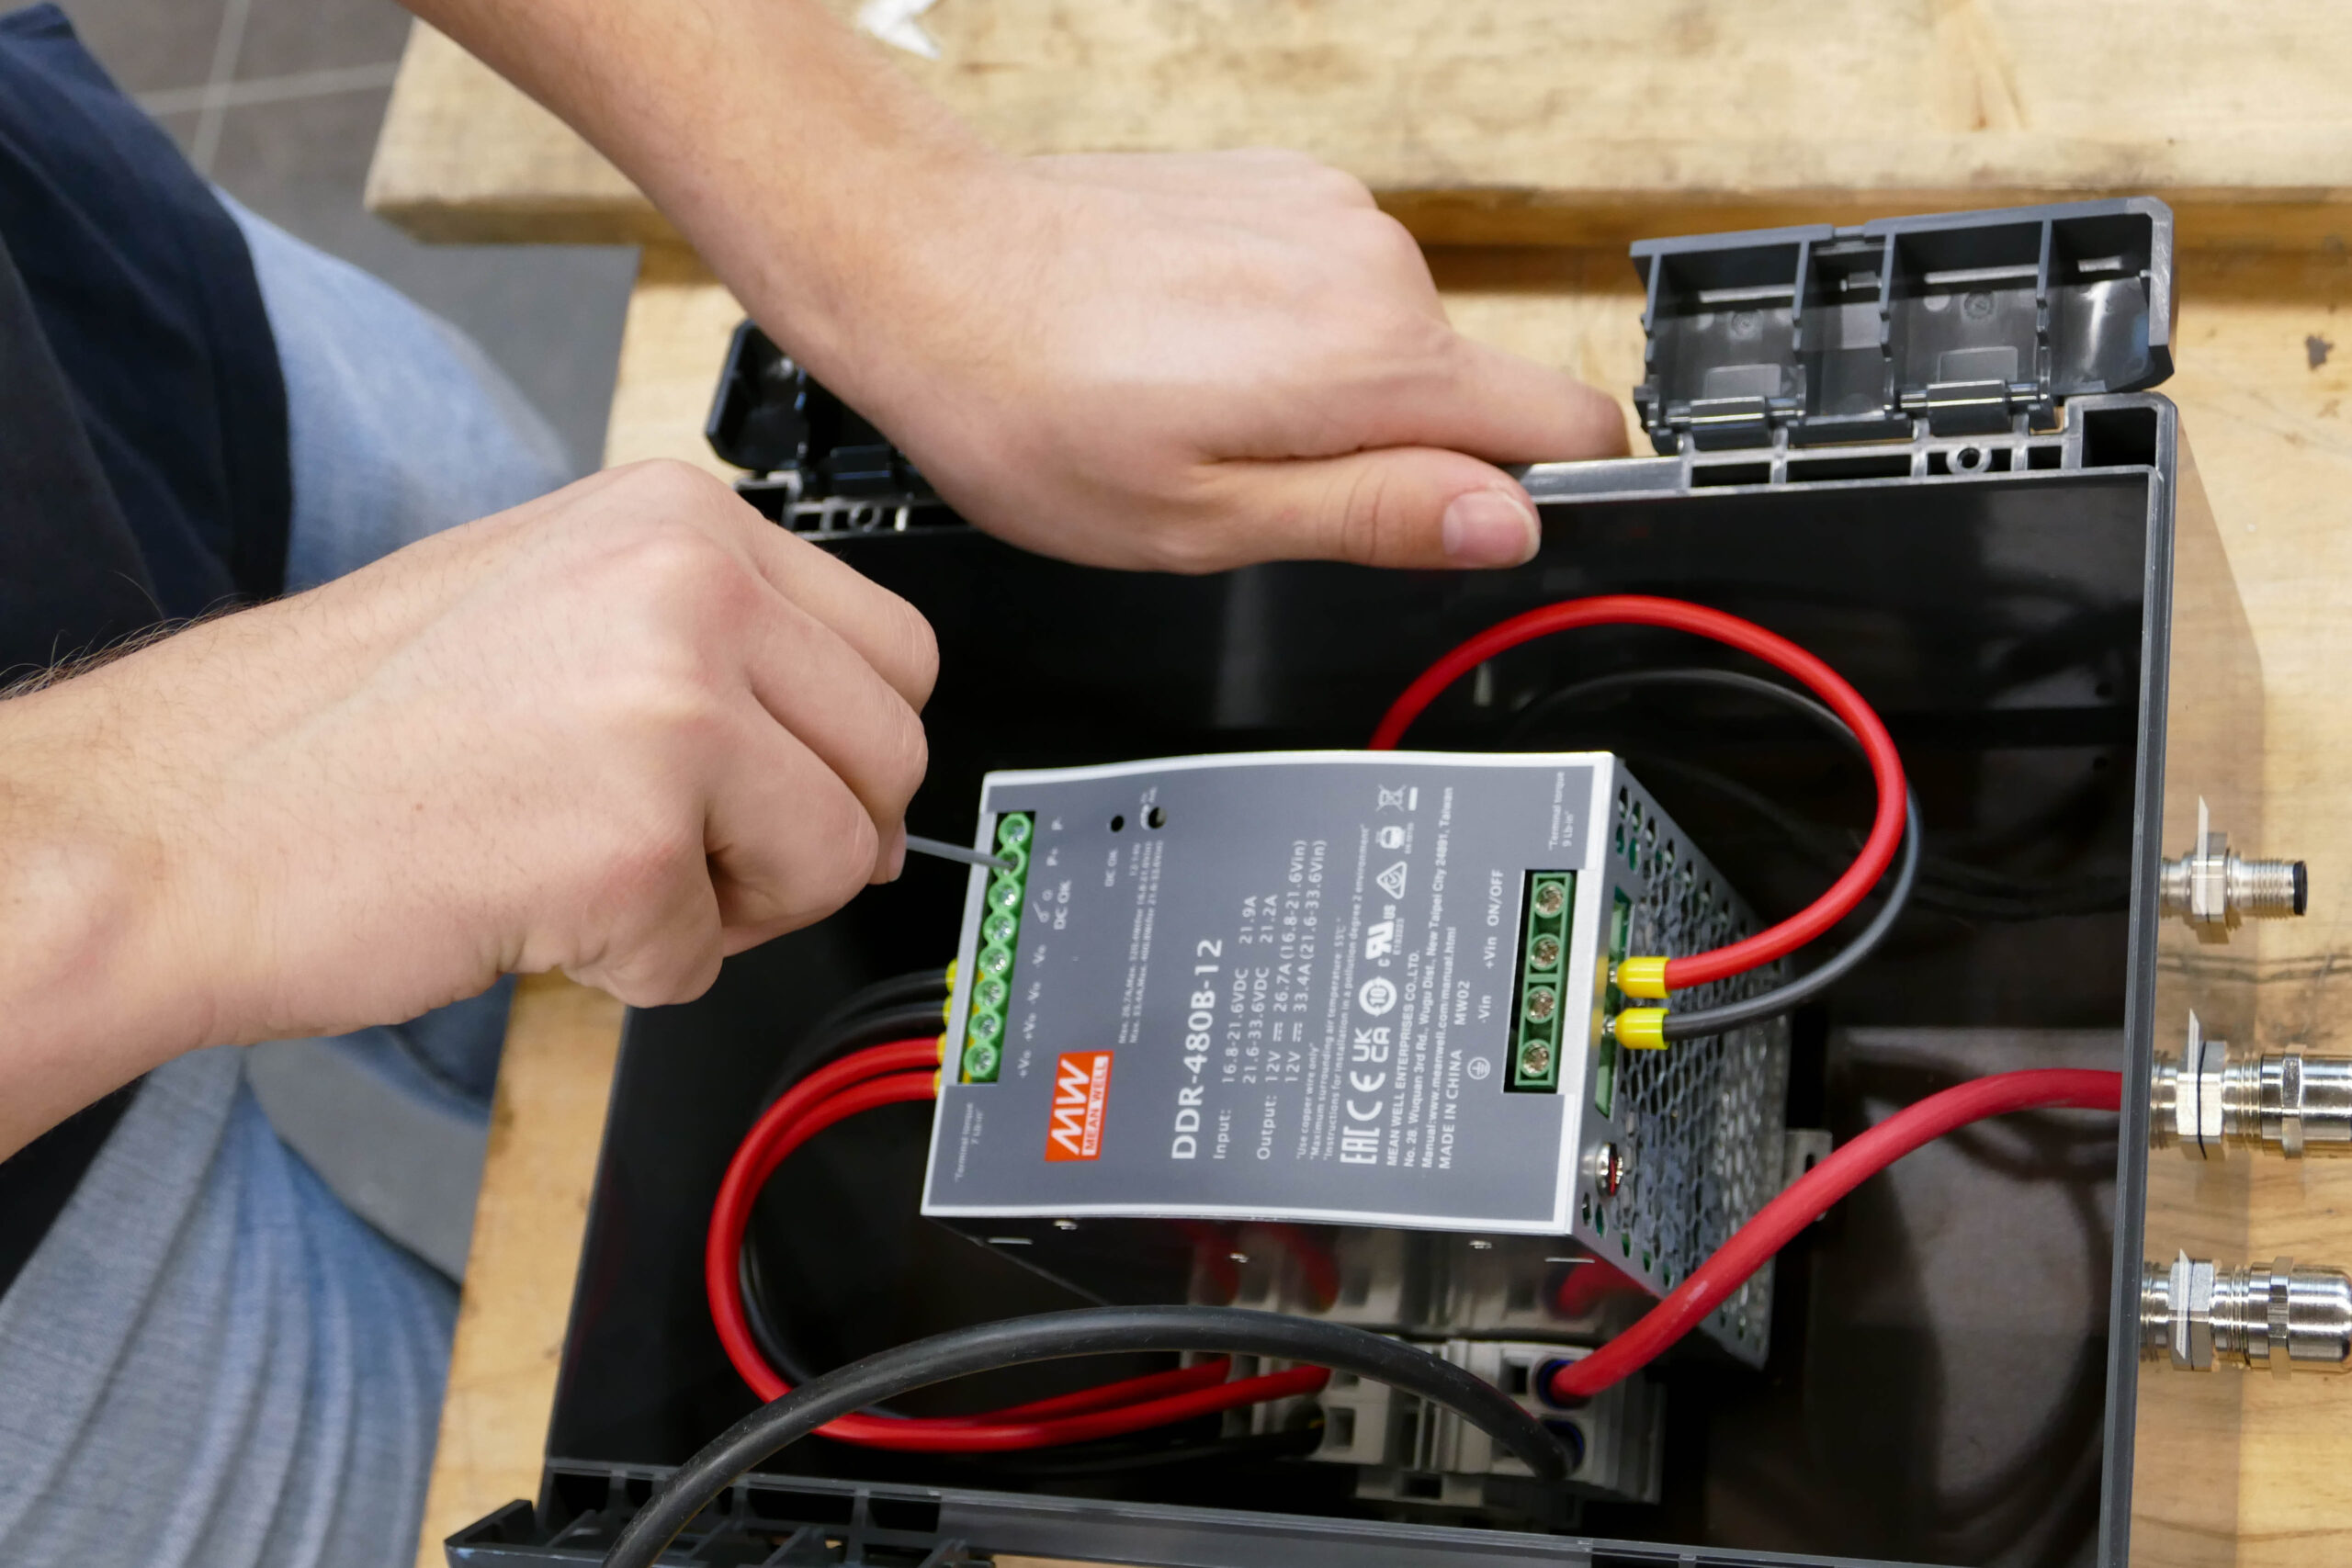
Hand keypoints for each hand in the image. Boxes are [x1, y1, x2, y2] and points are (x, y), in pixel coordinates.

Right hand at [0, 461, 933, 1152]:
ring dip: (734, 905)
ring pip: (840, 855)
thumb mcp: (562, 611)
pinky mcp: (635, 836)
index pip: (897, 650)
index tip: (783, 790)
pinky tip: (533, 909)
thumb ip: (723, 654)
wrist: (178, 823)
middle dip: (809, 834)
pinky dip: (635, 968)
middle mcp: (691, 583)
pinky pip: (717, 952)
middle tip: (684, 853)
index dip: (848, 751)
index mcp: (679, 516)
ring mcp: (672, 701)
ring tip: (599, 874)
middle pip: (893, 754)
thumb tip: (859, 756)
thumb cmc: (341, 730)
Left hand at [804, 150, 1629, 573]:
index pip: (1570, 425)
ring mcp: (1325, 210)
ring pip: (1399, 341)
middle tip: (1267, 490)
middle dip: (1404, 454)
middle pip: (1475, 389)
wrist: (923, 263)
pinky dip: (1293, 333)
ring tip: (1207, 417)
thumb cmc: (1030, 404)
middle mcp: (1372, 262)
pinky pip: (1337, 285)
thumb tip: (1504, 523)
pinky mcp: (1279, 186)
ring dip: (1338, 396)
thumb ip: (1374, 517)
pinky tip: (1192, 353)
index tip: (1480, 535)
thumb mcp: (1204, 520)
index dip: (1550, 498)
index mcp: (1372, 359)